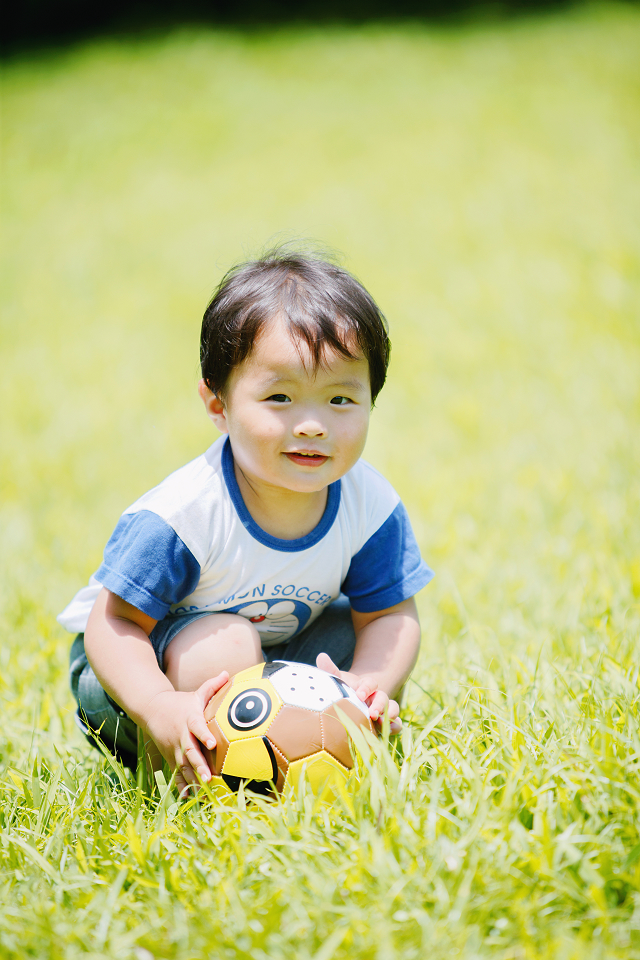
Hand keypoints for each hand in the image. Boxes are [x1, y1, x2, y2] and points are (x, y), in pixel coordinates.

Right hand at [142, 672, 228, 795]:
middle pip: (190, 752)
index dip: (204, 734)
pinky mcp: (171, 759)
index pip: (197, 727)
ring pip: (184, 767)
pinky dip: (182, 787)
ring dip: (193, 780)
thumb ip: (212, 686)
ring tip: (205, 793)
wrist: (153, 710)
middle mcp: (181, 736)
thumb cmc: (181, 702)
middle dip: (199, 765)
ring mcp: (175, 749)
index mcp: (190, 720)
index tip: (212, 742)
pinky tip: (190, 799)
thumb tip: (227, 673)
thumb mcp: (196, 693)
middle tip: (209, 777)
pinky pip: (177, 774)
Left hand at [316, 653, 401, 733]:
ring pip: (393, 708)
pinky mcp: (384, 723)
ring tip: (381, 722)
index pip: (370, 683)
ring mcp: (382, 710)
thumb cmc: (342, 692)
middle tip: (371, 713)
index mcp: (365, 686)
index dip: (366, 688)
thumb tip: (321, 656)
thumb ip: (330, 671)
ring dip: (390, 714)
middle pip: (383, 697)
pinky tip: (389, 730)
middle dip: (379, 705)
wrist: (346, 706)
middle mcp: (376, 697)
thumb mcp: (336, 682)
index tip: (359, 695)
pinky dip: (396, 725)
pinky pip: (396, 723)